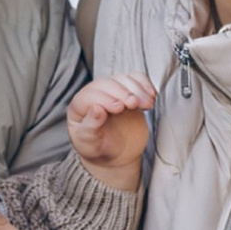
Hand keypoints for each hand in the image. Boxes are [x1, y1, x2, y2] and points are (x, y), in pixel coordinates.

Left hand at [65, 70, 157, 191]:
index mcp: (79, 107)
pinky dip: (145, 84)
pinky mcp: (126, 89)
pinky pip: (135, 79)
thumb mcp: (90, 144)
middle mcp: (94, 93)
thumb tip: (96, 109)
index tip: (120, 108)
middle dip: (123, 93)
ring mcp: (111, 89)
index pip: (89, 96)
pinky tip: (151, 95)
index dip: (105, 99)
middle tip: (135, 104)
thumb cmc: (98, 147)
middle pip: (107, 84)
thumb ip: (90, 128)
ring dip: (137, 89)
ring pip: (122, 79)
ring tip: (147, 104)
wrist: (112, 150)